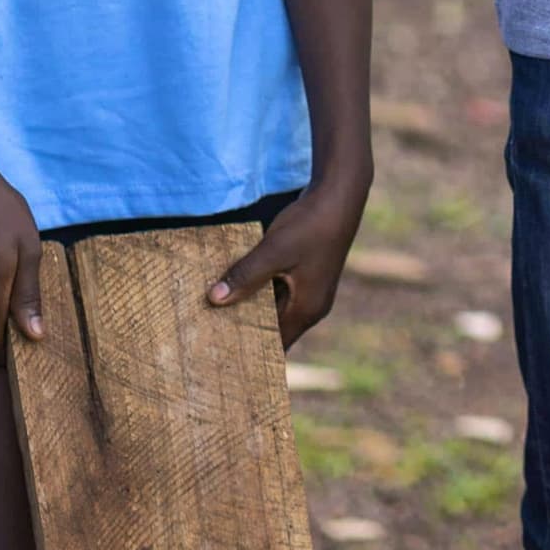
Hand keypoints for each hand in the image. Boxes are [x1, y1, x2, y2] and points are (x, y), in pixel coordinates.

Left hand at [209, 173, 369, 347]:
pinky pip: (279, 292)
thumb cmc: (311, 225)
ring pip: (274, 309)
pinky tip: (236, 284)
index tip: (220, 355)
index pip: (275, 346)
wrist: (340, 195)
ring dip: (250, 308)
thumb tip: (213, 299)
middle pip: (273, 329)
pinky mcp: (307, 274)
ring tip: (215, 312)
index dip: (250, 351)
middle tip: (209, 333)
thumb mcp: (274, 250)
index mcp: (306, 310)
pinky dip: (259, 291)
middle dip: (245, 329)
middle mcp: (311, 306)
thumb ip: (245, 275)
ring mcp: (310, 291)